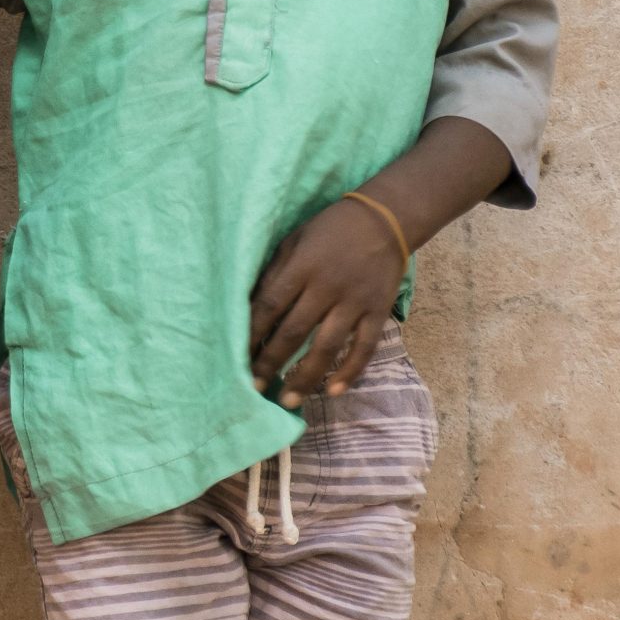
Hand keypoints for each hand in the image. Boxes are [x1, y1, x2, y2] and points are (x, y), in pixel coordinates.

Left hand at [249, 195, 404, 404]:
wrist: (384, 219)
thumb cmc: (329, 229)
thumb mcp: (293, 240)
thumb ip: (275, 272)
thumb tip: (249, 306)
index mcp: (301, 267)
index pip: (269, 305)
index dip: (251, 332)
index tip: (235, 355)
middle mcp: (327, 287)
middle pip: (294, 330)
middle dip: (271, 361)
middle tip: (254, 387)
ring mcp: (355, 302)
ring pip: (327, 345)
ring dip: (306, 376)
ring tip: (288, 399)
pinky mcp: (378, 311)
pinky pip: (364, 347)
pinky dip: (350, 371)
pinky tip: (333, 391)